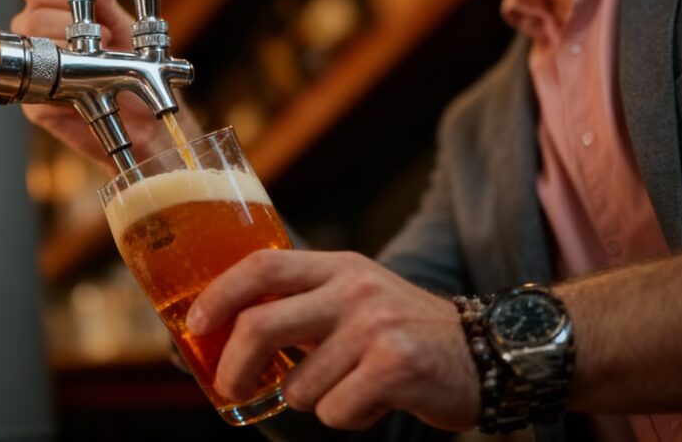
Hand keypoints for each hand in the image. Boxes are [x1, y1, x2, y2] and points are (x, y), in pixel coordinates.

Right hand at [10, 0, 193, 169]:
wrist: (144, 119)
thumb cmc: (131, 71)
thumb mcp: (124, 31)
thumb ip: (108, 5)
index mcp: (56, 13)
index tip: (77, 3)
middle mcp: (39, 39)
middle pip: (28, 18)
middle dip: (63, 25)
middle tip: (100, 39)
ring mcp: (35, 72)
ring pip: (28, 51)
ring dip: (63, 53)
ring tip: (94, 63)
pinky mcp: (37, 105)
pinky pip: (36, 90)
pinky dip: (61, 89)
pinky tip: (82, 90)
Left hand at [185, 249, 478, 430]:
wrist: (486, 351)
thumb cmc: (403, 329)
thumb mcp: (355, 295)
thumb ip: (303, 303)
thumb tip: (228, 332)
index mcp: (338, 266)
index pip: (262, 266)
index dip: (220, 294)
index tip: (195, 325)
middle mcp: (354, 289)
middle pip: (261, 324)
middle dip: (234, 366)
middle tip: (231, 386)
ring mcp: (374, 326)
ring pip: (298, 384)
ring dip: (313, 399)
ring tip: (349, 385)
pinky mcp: (395, 366)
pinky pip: (334, 410)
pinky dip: (346, 416)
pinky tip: (375, 398)